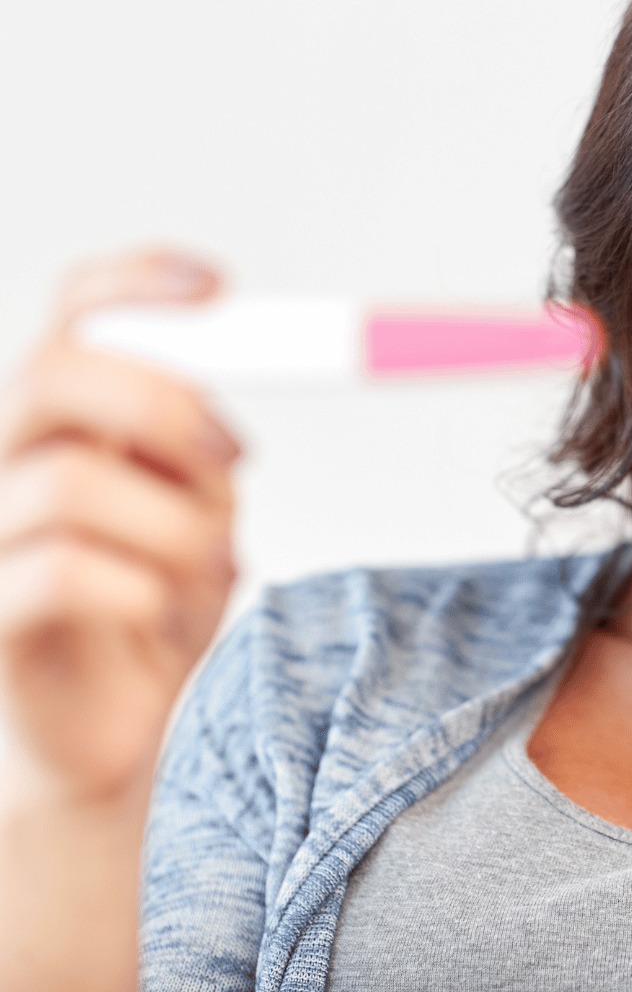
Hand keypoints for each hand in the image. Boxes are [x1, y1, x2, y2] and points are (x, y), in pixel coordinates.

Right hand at [0, 250, 239, 803]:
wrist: (117, 726)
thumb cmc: (158, 608)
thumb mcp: (199, 514)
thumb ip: (196, 455)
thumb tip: (213, 417)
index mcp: (66, 424)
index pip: (77, 317)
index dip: (138, 284)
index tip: (218, 289)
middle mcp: (8, 462)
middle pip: (52, 374)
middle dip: (159, 402)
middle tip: (229, 452)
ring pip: (69, 482)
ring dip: (174, 522)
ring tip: (211, 564)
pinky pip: (60, 573)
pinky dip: (142, 587)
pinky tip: (163, 609)